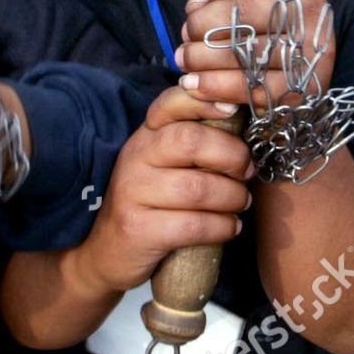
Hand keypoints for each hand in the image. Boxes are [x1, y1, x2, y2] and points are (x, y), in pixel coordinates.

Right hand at [72, 87, 252, 296]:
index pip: (170, 105)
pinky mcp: (138, 229)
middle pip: (190, 141)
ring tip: (240, 203)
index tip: (232, 109)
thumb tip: (240, 122)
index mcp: (144, 137)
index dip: (204, 102)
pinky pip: (194, 225)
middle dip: (232, 156)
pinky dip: (222, 227)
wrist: (107, 252)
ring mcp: (133, 193)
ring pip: (198, 188)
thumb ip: (192, 143)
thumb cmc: (149, 205)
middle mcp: (135, 158)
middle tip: (247, 172)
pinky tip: (229, 227)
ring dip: (233, 197)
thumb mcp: (161, 166)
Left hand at [177, 0, 335, 105]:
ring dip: (201, 57)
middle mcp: (309, 17)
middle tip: (186, 34)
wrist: (285, 72)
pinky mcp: (299, 91)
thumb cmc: (254, 23)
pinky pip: (251, 88)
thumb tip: (197, 4)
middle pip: (247, 13)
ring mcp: (308, 55)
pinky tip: (194, 84)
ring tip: (183, 59)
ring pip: (245, 53)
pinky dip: (215, 87)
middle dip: (203, 24)